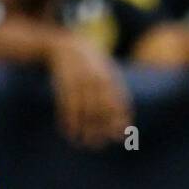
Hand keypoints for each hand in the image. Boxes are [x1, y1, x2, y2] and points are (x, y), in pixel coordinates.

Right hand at [47, 33, 132, 147]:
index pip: (118, 102)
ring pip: (83, 111)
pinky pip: (67, 106)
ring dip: (84, 130)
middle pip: (101, 110)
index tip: (119, 136)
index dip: (119, 121)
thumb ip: (117, 93)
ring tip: (84, 143)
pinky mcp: (63, 84)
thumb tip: (125, 122)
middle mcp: (95, 80)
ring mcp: (78, 81)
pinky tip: (69, 133)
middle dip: (100, 129)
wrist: (64, 44)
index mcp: (109, 77)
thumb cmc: (91, 63)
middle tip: (98, 144)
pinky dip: (68, 121)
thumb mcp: (107, 72)